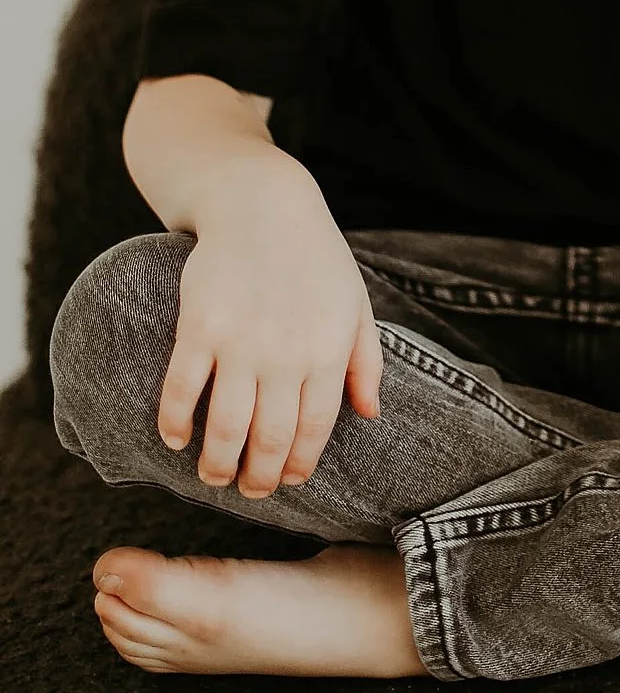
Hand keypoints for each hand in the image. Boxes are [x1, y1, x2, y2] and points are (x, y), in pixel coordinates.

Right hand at [156, 153, 382, 500]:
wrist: (263, 203)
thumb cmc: (314, 256)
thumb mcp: (356, 303)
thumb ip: (367, 361)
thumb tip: (371, 414)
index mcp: (328, 350)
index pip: (314, 430)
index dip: (298, 465)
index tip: (287, 480)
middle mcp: (286, 353)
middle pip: (269, 439)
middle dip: (258, 477)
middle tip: (248, 489)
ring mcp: (240, 341)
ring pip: (225, 427)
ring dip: (217, 463)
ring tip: (214, 475)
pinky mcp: (199, 326)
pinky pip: (182, 390)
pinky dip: (175, 423)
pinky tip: (176, 438)